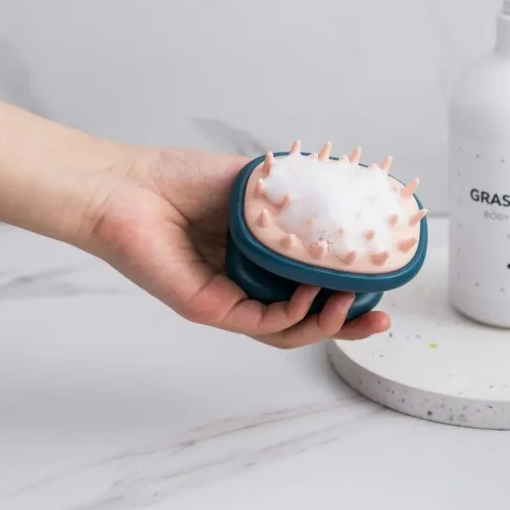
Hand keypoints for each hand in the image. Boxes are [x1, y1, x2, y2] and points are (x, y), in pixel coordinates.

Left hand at [79, 146, 391, 347]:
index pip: (314, 282)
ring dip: (326, 324)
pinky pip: (262, 323)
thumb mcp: (254, 180)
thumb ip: (295, 191)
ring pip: (290, 330)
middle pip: (309, 317)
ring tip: (349, 305)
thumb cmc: (177, 179)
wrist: (127, 186)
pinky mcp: (212, 309)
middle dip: (349, 323)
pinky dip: (294, 314)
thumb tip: (342, 191)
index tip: (382, 278)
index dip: (349, 287)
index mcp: (261, 256)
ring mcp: (231, 300)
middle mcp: (249, 283)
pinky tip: (312, 294)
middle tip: (381, 316)